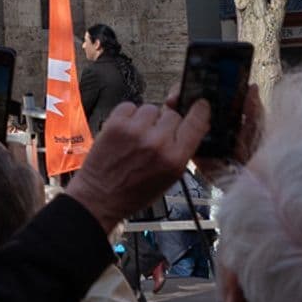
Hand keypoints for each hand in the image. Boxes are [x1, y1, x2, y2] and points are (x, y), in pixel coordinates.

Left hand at [67, 98, 221, 229]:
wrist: (100, 197)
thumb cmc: (134, 192)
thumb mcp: (169, 179)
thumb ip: (182, 151)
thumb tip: (192, 126)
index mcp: (174, 159)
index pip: (197, 123)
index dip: (200, 111)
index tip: (200, 104)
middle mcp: (157, 143)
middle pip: (173, 114)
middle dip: (167, 124)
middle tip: (155, 138)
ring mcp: (136, 131)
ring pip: (151, 108)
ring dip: (147, 120)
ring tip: (137, 137)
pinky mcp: (116, 124)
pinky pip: (130, 106)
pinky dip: (128, 116)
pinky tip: (125, 132)